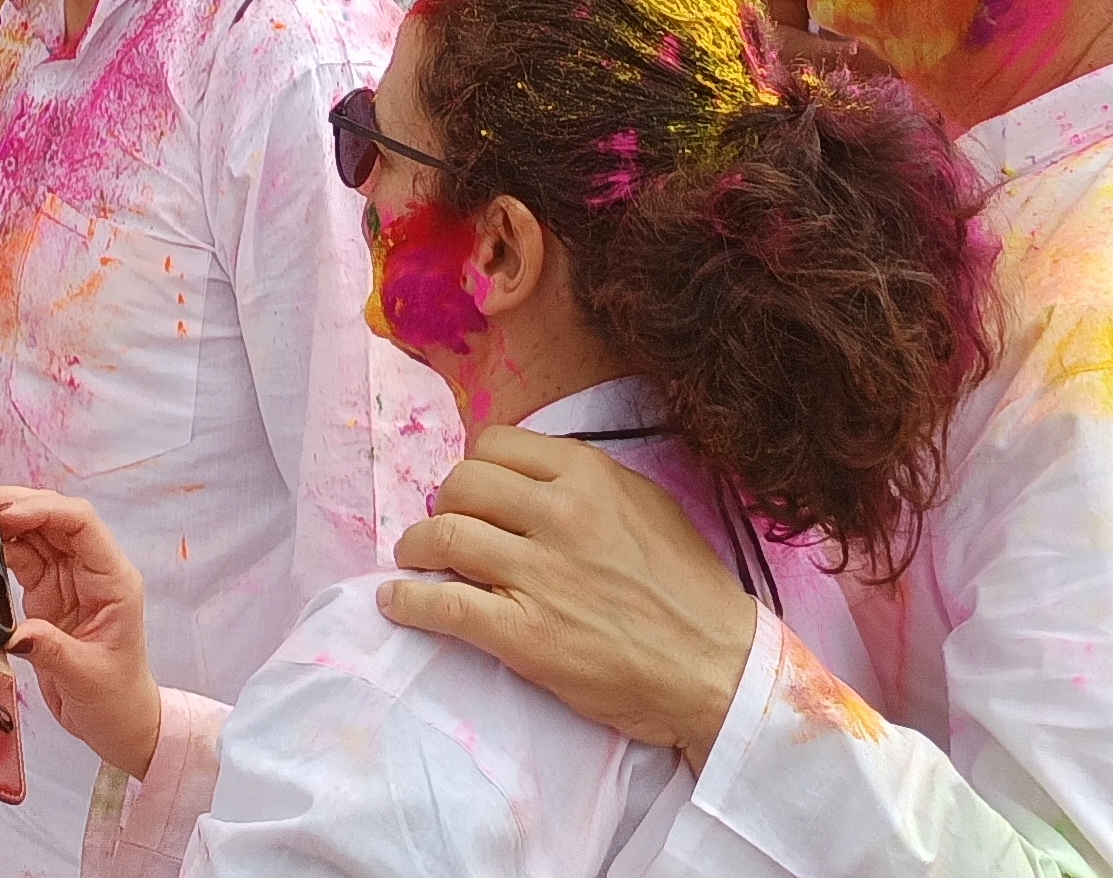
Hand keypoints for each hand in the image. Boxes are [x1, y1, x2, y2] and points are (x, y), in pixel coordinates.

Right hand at [0, 485, 156, 775]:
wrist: (119, 723)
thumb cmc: (117, 699)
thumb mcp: (86, 677)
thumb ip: (50, 650)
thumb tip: (12, 634)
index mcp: (113, 580)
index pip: (81, 523)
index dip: (42, 509)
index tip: (5, 515)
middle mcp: (92, 571)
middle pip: (55, 517)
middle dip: (16, 505)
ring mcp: (69, 579)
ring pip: (36, 531)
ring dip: (4, 521)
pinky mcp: (48, 594)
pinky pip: (22, 558)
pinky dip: (0, 548)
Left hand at [373, 424, 760, 763]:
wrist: (717, 666)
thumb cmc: (687, 588)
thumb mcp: (645, 504)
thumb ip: (584, 483)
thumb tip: (525, 478)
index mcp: (588, 475)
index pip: (494, 445)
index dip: (474, 469)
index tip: (472, 494)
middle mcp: (559, 514)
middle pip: (461, 484)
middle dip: (443, 504)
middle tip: (444, 529)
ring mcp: (540, 574)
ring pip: (444, 535)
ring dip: (415, 546)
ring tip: (413, 559)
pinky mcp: (525, 634)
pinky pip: (444, 605)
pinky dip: (407, 600)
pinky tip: (395, 601)